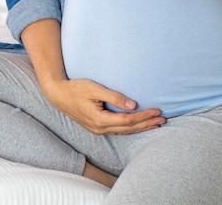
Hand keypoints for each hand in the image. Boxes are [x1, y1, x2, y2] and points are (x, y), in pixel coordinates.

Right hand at [43, 78, 165, 134]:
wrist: (58, 95)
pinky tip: (139, 125)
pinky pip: (118, 130)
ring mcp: (98, 130)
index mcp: (100, 120)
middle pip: (129, 129)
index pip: (128, 120)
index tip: (157, 111)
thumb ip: (114, 97)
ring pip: (125, 131)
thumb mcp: (95, 89)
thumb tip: (132, 105)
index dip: (144, 116)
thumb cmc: (76, 89)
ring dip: (141, 127)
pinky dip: (131, 128)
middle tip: (163, 119)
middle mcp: (100, 128)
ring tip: (156, 124)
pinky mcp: (97, 127)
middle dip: (147, 124)